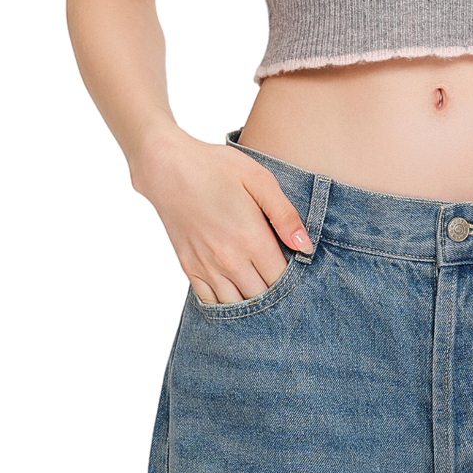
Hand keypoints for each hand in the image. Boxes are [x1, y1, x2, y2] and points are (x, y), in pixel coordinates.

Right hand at [133, 130, 312, 303]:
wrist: (166, 167)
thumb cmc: (215, 167)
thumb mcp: (259, 179)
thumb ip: (285, 215)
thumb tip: (306, 247)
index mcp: (252, 238)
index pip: (282, 279)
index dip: (295, 282)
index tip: (301, 274)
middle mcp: (230, 259)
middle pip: (262, 297)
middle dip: (277, 296)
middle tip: (285, 287)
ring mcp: (207, 266)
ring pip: (237, 305)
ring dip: (251, 304)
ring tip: (261, 292)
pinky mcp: (189, 267)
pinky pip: (210, 301)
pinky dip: (225, 306)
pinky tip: (235, 296)